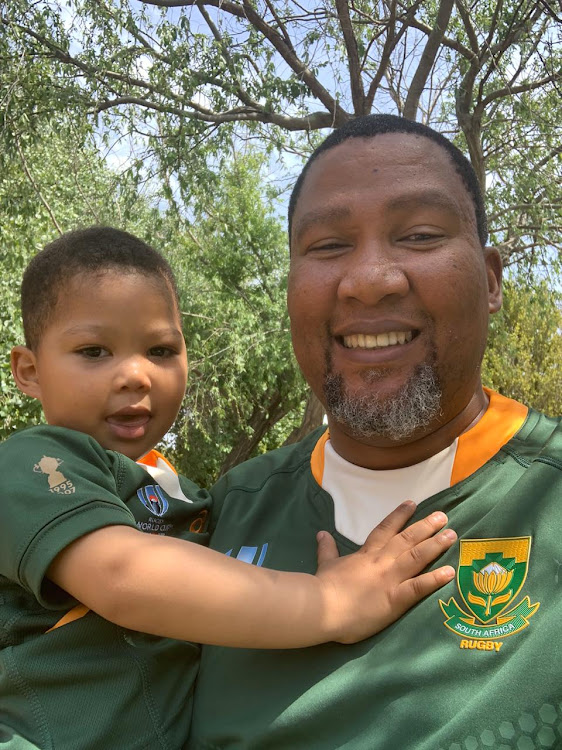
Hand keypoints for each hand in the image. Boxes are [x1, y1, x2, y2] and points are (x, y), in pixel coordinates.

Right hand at [315, 501, 455, 643]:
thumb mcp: (326, 564)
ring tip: (451, 535)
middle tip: (443, 515)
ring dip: (435, 545)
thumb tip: (322, 533)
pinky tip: (450, 572)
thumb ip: (327, 549)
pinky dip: (435, 579)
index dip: (399, 515)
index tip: (412, 503)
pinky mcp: (395, 599)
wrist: (322, 607)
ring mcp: (390, 579)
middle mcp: (382, 562)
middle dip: (426, 526)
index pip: (385, 529)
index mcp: (366, 554)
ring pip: (417, 556)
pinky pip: (419, 587)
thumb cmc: (324, 588)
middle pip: (407, 539)